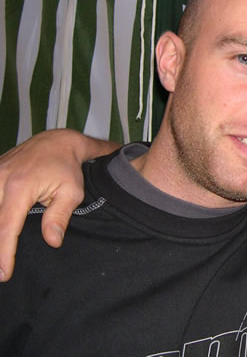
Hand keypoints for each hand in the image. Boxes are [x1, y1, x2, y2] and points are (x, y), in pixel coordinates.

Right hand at [0, 129, 117, 280]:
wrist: (56, 142)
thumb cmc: (67, 168)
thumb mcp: (72, 192)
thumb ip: (60, 216)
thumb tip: (52, 242)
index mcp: (20, 187)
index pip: (7, 227)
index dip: (4, 253)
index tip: (4, 273)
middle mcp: (0, 180)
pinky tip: (0, 235)